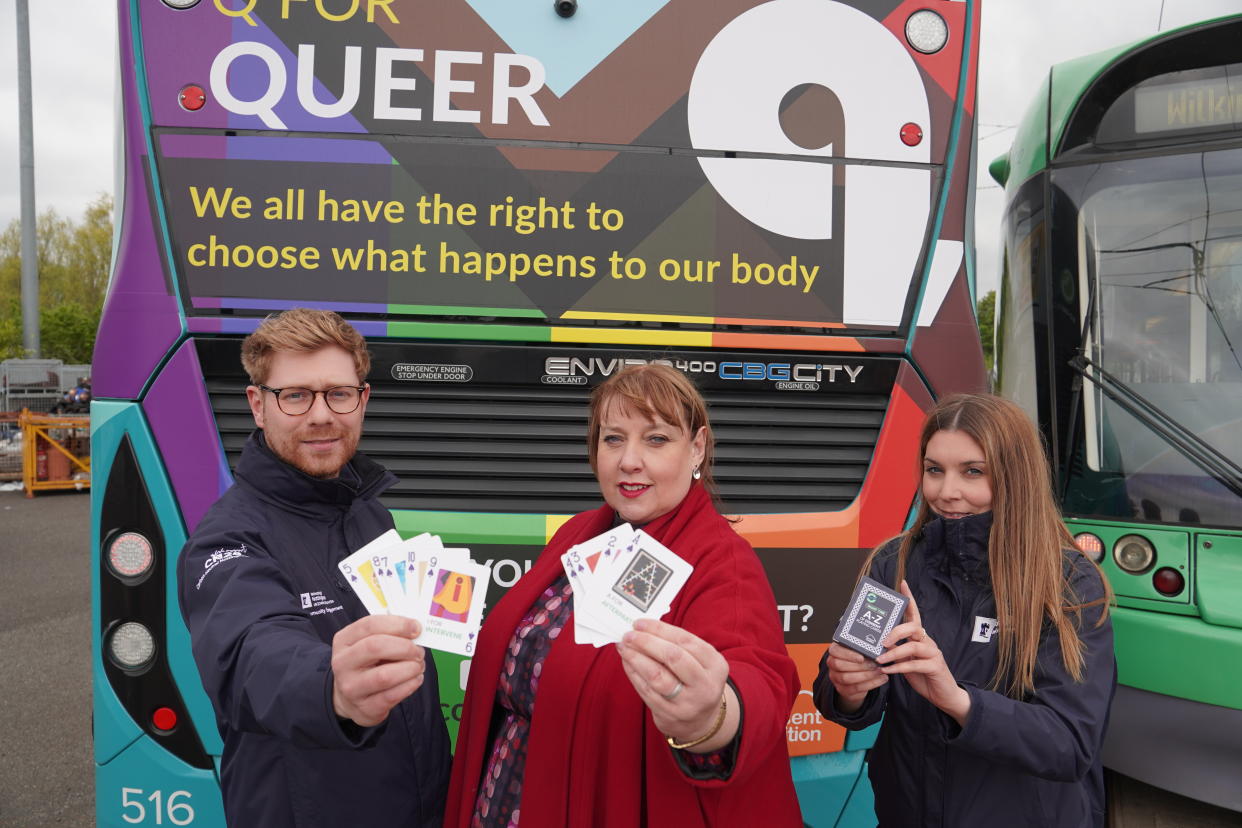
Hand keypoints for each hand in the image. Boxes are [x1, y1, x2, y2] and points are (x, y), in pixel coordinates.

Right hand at [331, 614, 426, 726]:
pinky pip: (392, 695)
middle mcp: (342, 664)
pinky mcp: (365, 708)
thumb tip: (416, 630)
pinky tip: (415, 679)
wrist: (351, 699)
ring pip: (385, 676)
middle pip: (376, 647)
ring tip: (418, 666)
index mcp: (344, 641)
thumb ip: (389, 633)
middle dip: (405, 647)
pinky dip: (410, 685)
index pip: (369, 625)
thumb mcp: (369, 643)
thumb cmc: (367, 664)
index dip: (397, 625)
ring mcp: (351, 688)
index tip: (417, 628)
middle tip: (419, 651)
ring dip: (410, 668)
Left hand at [616, 619, 739, 752]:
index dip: (660, 630)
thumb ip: (677, 645)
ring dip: (636, 659)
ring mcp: (687, 704)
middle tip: (629, 635)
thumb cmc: (695, 681)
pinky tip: (627, 663)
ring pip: (657, 677)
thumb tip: (643, 628)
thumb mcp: (699, 662)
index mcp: (716, 666)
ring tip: (624, 647)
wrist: (701, 721)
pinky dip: (634, 674)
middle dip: (647, 643)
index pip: (686, 641)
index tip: (639, 623)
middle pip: (673, 657)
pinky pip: (647, 692)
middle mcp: (705, 686)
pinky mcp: (669, 716)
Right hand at [823, 643, 886, 713]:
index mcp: (834, 651)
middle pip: (840, 665)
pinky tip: (881, 679)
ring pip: (847, 678)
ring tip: (879, 671)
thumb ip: (864, 646)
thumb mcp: (859, 649)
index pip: (835, 651)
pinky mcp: (843, 689)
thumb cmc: (858, 658)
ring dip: (866, 675)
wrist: (856, 676)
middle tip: (874, 664)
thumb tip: (879, 643)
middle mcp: (832, 664)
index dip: (848, 654)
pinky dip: (871, 684)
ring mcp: (836, 678)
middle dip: (859, 666)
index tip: (861, 657)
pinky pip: (856, 688)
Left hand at [875, 581, 970, 725]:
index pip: (915, 614)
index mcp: (920, 638)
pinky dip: (899, 667)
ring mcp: (934, 653)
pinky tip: (888, 671)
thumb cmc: (923, 676)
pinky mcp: (935, 667)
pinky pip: (915, 664)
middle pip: (913, 627)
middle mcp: (928, 642)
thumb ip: (897, 651)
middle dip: (895, 632)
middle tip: (882, 641)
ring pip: (913, 646)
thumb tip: (877, 644)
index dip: (910, 599)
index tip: (902, 584)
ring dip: (894, 653)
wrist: (943, 695)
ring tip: (880, 660)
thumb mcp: (907, 661)